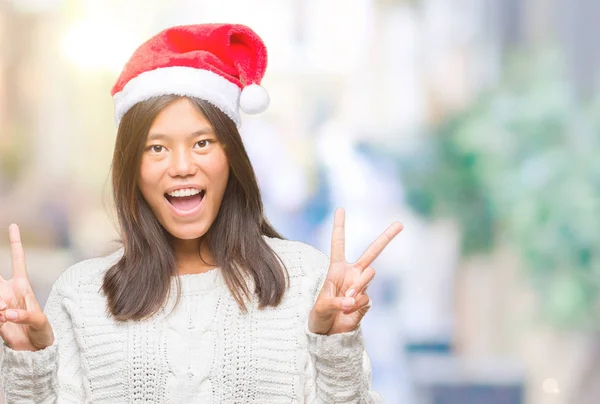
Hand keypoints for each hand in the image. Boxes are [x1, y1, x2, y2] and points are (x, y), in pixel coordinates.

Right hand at [0, 224, 53, 350]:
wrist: (33, 349)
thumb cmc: (42, 331)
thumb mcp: (40, 322)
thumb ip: (25, 315)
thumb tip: (5, 312)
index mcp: (23, 286)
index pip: (18, 259)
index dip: (15, 243)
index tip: (14, 225)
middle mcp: (7, 291)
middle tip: (3, 296)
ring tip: (5, 317)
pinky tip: (3, 323)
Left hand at [308, 208, 402, 334]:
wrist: (328, 334)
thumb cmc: (319, 316)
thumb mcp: (320, 308)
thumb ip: (334, 302)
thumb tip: (351, 300)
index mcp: (336, 269)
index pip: (339, 243)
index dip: (339, 226)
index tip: (340, 208)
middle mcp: (352, 274)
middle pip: (372, 252)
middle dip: (386, 237)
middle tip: (400, 224)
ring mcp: (361, 287)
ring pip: (369, 275)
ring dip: (358, 285)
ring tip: (346, 299)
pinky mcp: (367, 301)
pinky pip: (366, 298)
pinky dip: (356, 306)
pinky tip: (348, 311)